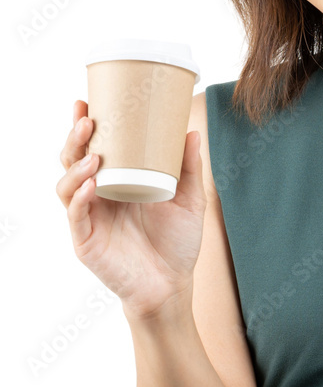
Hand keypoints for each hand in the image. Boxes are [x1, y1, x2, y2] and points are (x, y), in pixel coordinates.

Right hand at [56, 99, 206, 317]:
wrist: (173, 286)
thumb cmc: (178, 243)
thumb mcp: (190, 200)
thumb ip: (190, 168)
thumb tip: (191, 131)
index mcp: (117, 180)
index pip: (93, 147)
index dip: (85, 125)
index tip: (87, 101)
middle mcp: (98, 195)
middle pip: (72, 159)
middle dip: (75, 137)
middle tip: (87, 119)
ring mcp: (89, 217)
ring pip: (66, 184)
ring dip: (76, 165)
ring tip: (94, 155)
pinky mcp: (86, 240)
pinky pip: (76, 215)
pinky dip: (80, 197)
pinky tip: (92, 185)